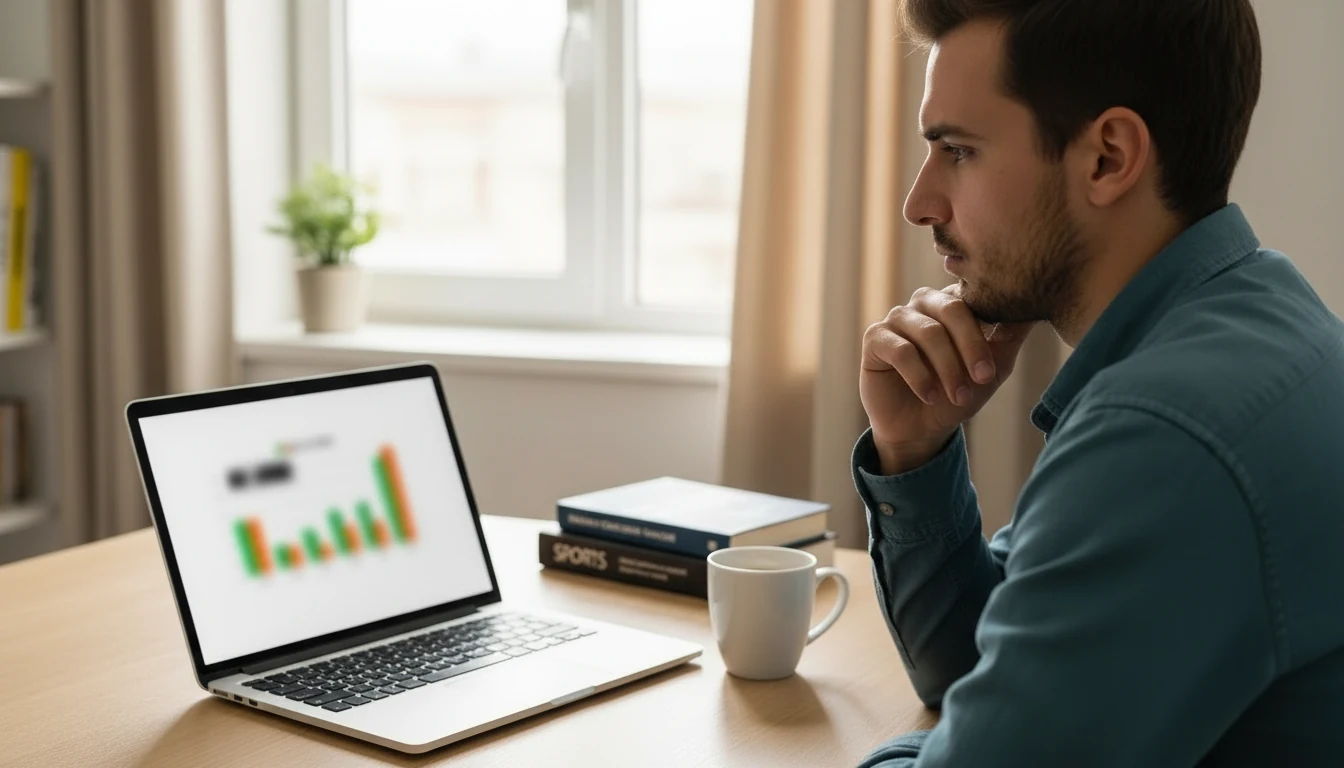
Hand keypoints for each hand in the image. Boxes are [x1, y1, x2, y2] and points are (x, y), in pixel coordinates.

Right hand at [860, 285, 1033, 473]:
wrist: (921, 428)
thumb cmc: (958, 393)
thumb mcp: (993, 367)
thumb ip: (1011, 336)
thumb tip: (1038, 308)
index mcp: (954, 302)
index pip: (974, 298)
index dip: (988, 329)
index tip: (993, 369)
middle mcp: (924, 302)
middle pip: (952, 308)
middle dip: (971, 347)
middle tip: (983, 379)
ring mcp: (898, 318)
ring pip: (928, 332)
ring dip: (947, 368)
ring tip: (958, 396)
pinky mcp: (875, 338)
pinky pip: (901, 350)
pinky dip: (920, 376)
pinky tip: (930, 396)